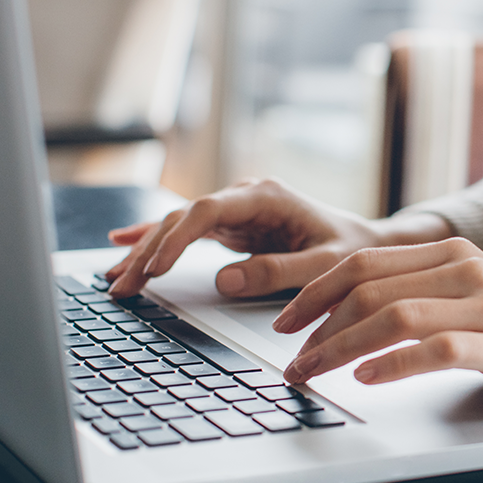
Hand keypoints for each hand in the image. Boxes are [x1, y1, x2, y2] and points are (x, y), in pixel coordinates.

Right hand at [104, 178, 447, 298]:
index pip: (208, 211)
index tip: (154, 267)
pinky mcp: (232, 227)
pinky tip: (121, 243)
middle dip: (148, 251)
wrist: (368, 244)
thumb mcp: (325, 265)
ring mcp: (236, 210)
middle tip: (121, 285)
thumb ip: (279, 272)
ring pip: (177, 225)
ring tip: (113, 280)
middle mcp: (245, 197)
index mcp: (267, 197)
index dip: (176, 237)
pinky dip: (154, 239)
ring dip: (144, 251)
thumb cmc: (352, 251)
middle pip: (183, 218)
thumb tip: (224, 281)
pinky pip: (185, 232)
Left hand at [276, 237, 482, 418]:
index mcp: (453, 253)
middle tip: (290, 359)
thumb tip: (352, 316)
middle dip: (316, 324)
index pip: (364, 262)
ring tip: (313, 373)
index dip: (315, 291)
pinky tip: (366, 378)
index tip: (284, 322)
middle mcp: (466, 269)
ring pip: (393, 315)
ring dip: (340, 347)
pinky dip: (394, 363)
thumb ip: (425, 294)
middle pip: (368, 286)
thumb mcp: (476, 297)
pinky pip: (437, 348)